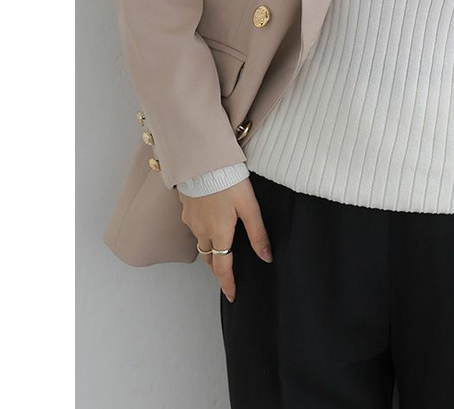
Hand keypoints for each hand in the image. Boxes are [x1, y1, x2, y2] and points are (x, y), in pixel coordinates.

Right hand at [179, 178, 271, 302]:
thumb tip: (267, 257)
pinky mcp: (186, 206)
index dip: (227, 284)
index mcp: (219, 234)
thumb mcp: (249, 207)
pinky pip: (194, 226)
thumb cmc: (228, 180)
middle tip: (226, 275)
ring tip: (220, 251)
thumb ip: (258, 233)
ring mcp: (191, 219)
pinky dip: (202, 231)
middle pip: (209, 258)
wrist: (202, 159)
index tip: (232, 295)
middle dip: (217, 269)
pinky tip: (210, 223)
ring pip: (200, 242)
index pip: (222, 268)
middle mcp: (201, 230)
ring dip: (209, 251)